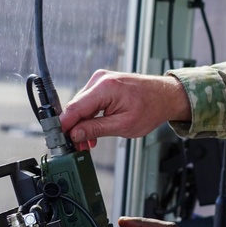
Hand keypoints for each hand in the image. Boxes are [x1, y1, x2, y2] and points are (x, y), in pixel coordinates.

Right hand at [59, 70, 189, 149]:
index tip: (59, 140)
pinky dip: (90, 116)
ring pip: (82, 106)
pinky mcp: (104, 83)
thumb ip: (96, 129)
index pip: (74, 108)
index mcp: (105, 87)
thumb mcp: (123, 125)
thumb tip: (75, 134)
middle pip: (76, 107)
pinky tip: (93, 130)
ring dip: (83, 124)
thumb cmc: (151, 108)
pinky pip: (90, 101)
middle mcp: (100, 79)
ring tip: (88, 142)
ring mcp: (101, 79)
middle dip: (75, 128)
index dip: (64, 126)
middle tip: (78, 147)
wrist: (166, 96)